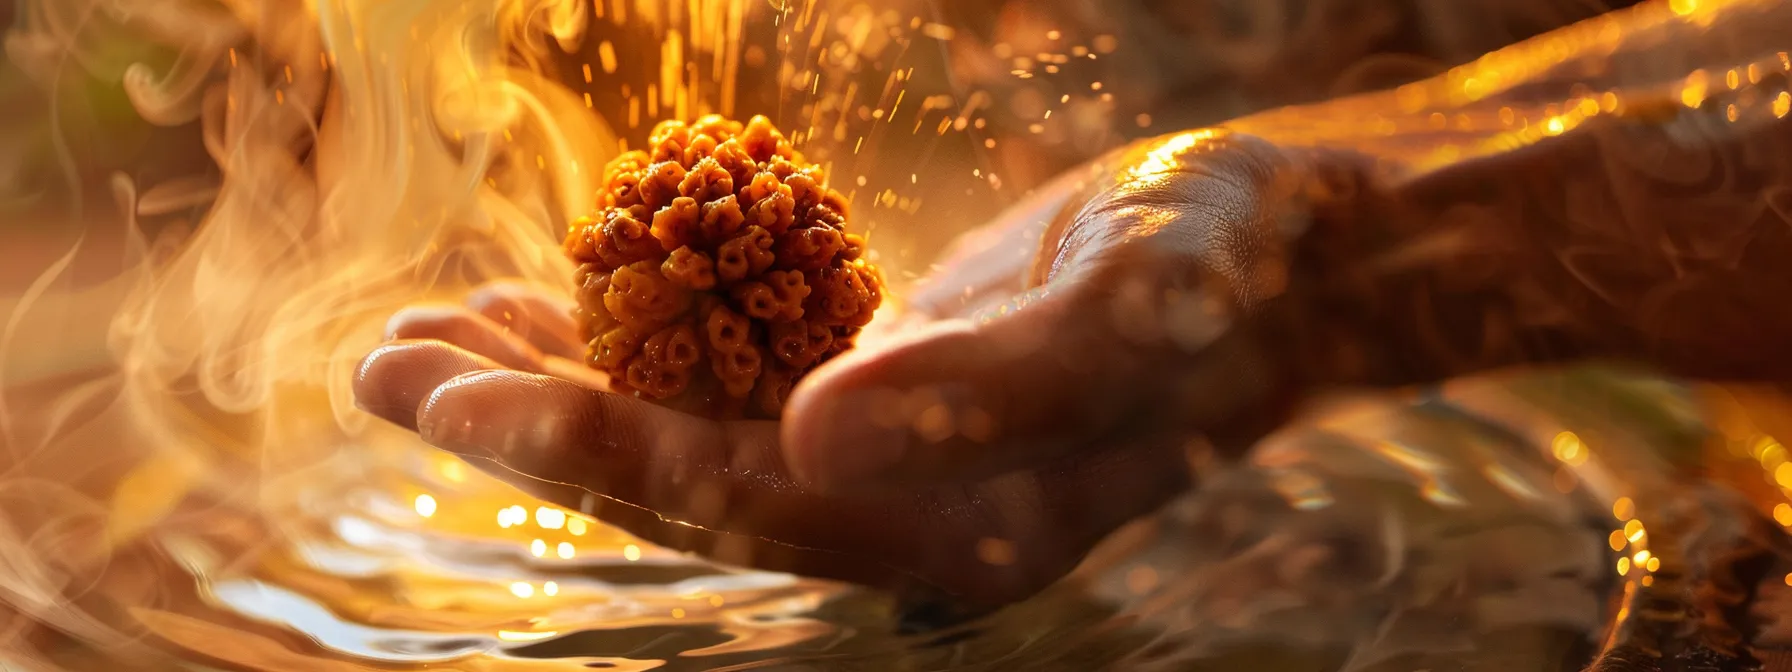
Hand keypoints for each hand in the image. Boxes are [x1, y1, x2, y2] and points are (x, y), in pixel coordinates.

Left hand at [354, 129, 1309, 608]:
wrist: (1296, 251)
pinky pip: (742, 375)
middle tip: (379, 359)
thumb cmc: (1232, 267)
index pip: (728, 496)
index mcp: (953, 530)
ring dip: (564, 381)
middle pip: (677, 479)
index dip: (578, 448)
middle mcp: (906, 514)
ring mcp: (897, 457)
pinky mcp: (897, 388)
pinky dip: (648, 337)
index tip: (439, 397)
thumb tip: (813, 436)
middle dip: (526, 426)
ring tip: (433, 331)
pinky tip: (570, 296)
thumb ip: (984, 390)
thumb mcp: (1133, 309)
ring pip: (693, 428)